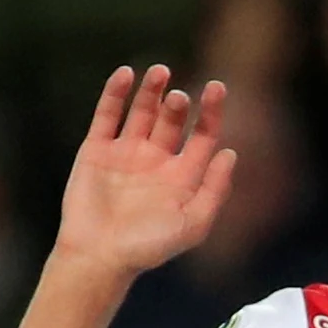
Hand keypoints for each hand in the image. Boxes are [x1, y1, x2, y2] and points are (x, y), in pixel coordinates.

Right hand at [53, 65, 234, 280]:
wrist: (98, 256)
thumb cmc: (148, 246)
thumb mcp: (193, 223)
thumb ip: (215, 189)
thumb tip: (231, 152)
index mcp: (182, 176)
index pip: (203, 135)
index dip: (212, 112)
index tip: (217, 88)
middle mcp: (156, 160)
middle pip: (172, 120)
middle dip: (178, 105)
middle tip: (180, 97)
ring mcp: (125, 153)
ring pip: (142, 111)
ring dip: (151, 90)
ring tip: (161, 71)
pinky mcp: (96, 150)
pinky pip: (107, 115)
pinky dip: (115, 93)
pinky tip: (126, 73)